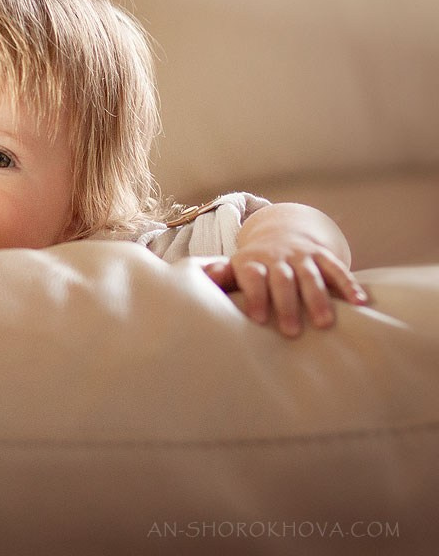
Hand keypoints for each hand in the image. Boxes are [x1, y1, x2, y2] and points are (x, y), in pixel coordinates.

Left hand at [198, 232, 368, 337]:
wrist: (281, 233)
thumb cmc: (253, 264)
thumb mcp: (234, 267)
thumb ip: (221, 275)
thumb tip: (203, 277)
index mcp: (252, 261)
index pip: (253, 277)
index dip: (256, 296)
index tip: (258, 319)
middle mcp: (278, 257)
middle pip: (283, 279)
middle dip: (286, 304)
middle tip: (290, 332)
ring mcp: (302, 255)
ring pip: (310, 275)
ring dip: (318, 298)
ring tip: (324, 323)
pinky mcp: (323, 256)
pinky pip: (337, 269)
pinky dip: (349, 285)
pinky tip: (360, 303)